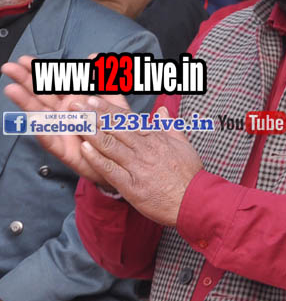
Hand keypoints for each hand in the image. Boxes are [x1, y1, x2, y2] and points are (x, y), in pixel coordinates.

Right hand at [1, 54, 127, 188]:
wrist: (121, 157)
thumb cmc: (114, 128)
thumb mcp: (112, 100)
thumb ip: (102, 79)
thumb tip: (92, 56)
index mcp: (74, 100)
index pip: (54, 83)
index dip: (40, 71)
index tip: (25, 59)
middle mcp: (63, 114)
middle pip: (41, 95)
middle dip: (25, 81)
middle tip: (9, 67)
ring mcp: (61, 130)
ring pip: (40, 114)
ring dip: (26, 102)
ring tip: (12, 89)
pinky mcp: (64, 150)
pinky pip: (52, 141)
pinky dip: (43, 130)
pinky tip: (34, 120)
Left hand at [80, 108, 201, 226]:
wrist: (194, 200)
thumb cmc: (189, 175)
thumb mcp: (184, 145)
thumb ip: (169, 127)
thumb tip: (161, 111)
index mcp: (157, 139)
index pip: (128, 120)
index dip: (109, 109)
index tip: (94, 100)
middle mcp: (145, 149)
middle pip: (115, 129)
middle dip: (94, 116)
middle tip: (76, 105)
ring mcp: (137, 167)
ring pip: (111, 146)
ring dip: (91, 133)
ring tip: (75, 122)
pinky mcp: (131, 185)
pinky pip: (110, 169)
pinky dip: (97, 159)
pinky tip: (84, 149)